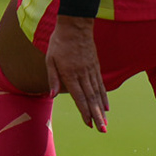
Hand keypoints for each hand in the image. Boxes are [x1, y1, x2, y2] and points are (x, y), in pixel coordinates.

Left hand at [46, 16, 107, 131]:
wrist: (76, 25)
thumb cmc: (59, 42)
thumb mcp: (49, 59)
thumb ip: (53, 78)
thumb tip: (52, 95)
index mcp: (70, 74)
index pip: (79, 97)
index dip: (84, 112)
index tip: (88, 124)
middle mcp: (83, 74)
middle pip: (91, 99)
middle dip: (96, 116)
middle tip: (102, 130)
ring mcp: (91, 71)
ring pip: (97, 93)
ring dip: (101, 110)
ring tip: (105, 122)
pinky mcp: (95, 66)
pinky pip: (101, 84)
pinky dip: (104, 96)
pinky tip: (106, 106)